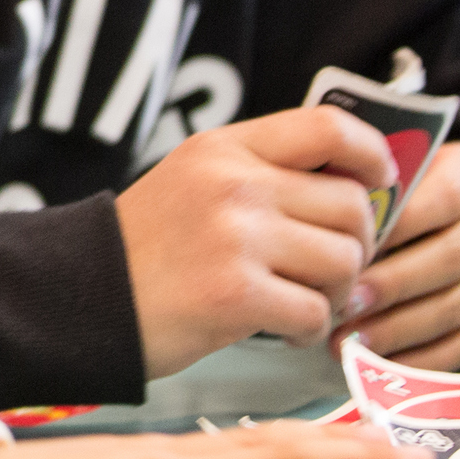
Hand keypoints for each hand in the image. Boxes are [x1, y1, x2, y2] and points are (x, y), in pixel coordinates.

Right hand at [117, 106, 392, 375]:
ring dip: (334, 293)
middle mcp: (234, 184)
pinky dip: (309, 331)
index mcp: (226, 148)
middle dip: (357, 245)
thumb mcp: (197, 180)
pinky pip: (315, 314)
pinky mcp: (235, 295)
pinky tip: (281, 330)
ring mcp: (235, 238)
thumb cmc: (149, 248)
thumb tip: (362, 190)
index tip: (379, 181)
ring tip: (300, 301)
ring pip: (343, 263)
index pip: (329, 127)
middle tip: (328, 269)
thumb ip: (266, 173)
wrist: (80, 297)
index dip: (372, 154)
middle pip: (352, 205)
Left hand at [334, 142, 459, 368]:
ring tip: (353, 341)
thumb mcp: (410, 172)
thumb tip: (335, 233)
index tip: (348, 251)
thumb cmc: (422, 193)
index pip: (443, 198)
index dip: (395, 227)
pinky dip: (422, 358)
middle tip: (344, 306)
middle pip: (450, 258)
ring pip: (457, 307)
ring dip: (400, 329)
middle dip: (392, 286)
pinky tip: (384, 363)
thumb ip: (382, 192)